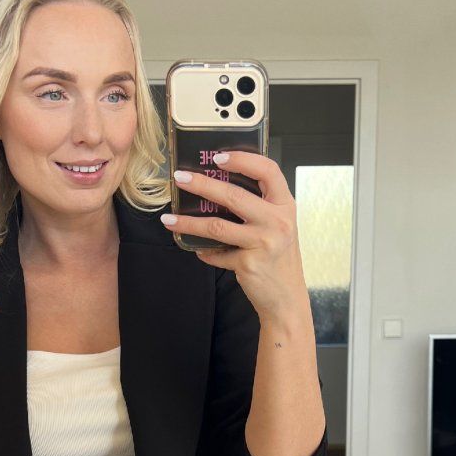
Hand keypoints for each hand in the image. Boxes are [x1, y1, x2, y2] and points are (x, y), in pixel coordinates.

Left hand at [162, 151, 308, 320]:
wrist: (286, 298)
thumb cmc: (279, 258)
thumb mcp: (278, 226)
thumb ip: (259, 206)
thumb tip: (218, 185)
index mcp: (285, 205)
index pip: (268, 171)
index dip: (243, 159)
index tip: (218, 157)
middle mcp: (278, 221)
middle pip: (234, 195)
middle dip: (201, 184)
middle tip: (180, 178)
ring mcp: (264, 243)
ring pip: (217, 225)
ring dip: (188, 222)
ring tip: (169, 218)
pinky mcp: (249, 263)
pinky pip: (217, 253)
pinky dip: (204, 252)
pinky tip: (198, 250)